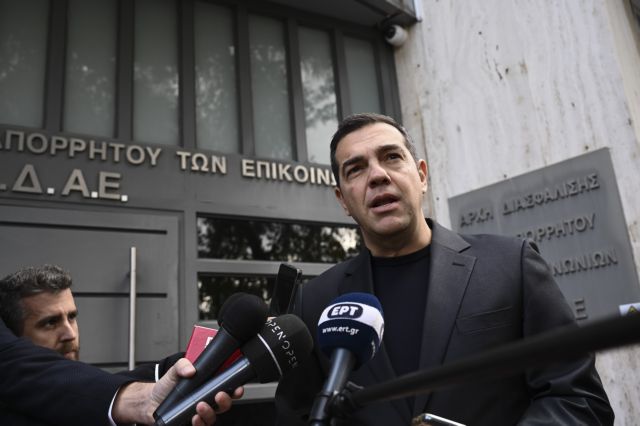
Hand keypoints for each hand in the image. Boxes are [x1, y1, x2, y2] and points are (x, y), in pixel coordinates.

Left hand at [113, 358, 243, 424]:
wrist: (150, 401)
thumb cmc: (166, 387)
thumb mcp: (174, 371)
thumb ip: (182, 365)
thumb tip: (190, 369)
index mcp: (208, 387)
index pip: (227, 388)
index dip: (236, 389)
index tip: (237, 387)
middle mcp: (207, 402)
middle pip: (224, 405)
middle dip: (225, 401)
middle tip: (219, 395)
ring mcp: (199, 414)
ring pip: (213, 417)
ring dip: (209, 413)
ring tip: (200, 406)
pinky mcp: (190, 423)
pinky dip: (199, 423)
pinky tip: (194, 418)